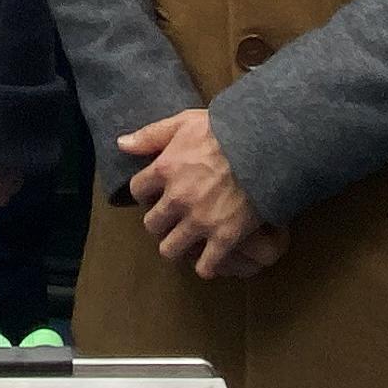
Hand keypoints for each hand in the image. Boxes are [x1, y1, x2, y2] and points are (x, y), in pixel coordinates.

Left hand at [117, 110, 273, 278]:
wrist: (266, 145)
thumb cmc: (226, 129)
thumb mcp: (185, 121)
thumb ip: (151, 135)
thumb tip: (121, 145)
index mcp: (165, 170)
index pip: (137, 190)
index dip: (146, 192)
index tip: (156, 192)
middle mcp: (177, 199)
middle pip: (152, 224)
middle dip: (160, 222)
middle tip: (172, 218)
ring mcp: (200, 221)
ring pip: (170, 249)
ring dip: (176, 246)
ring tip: (187, 240)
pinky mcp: (224, 237)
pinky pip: (206, 265)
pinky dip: (206, 265)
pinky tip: (209, 259)